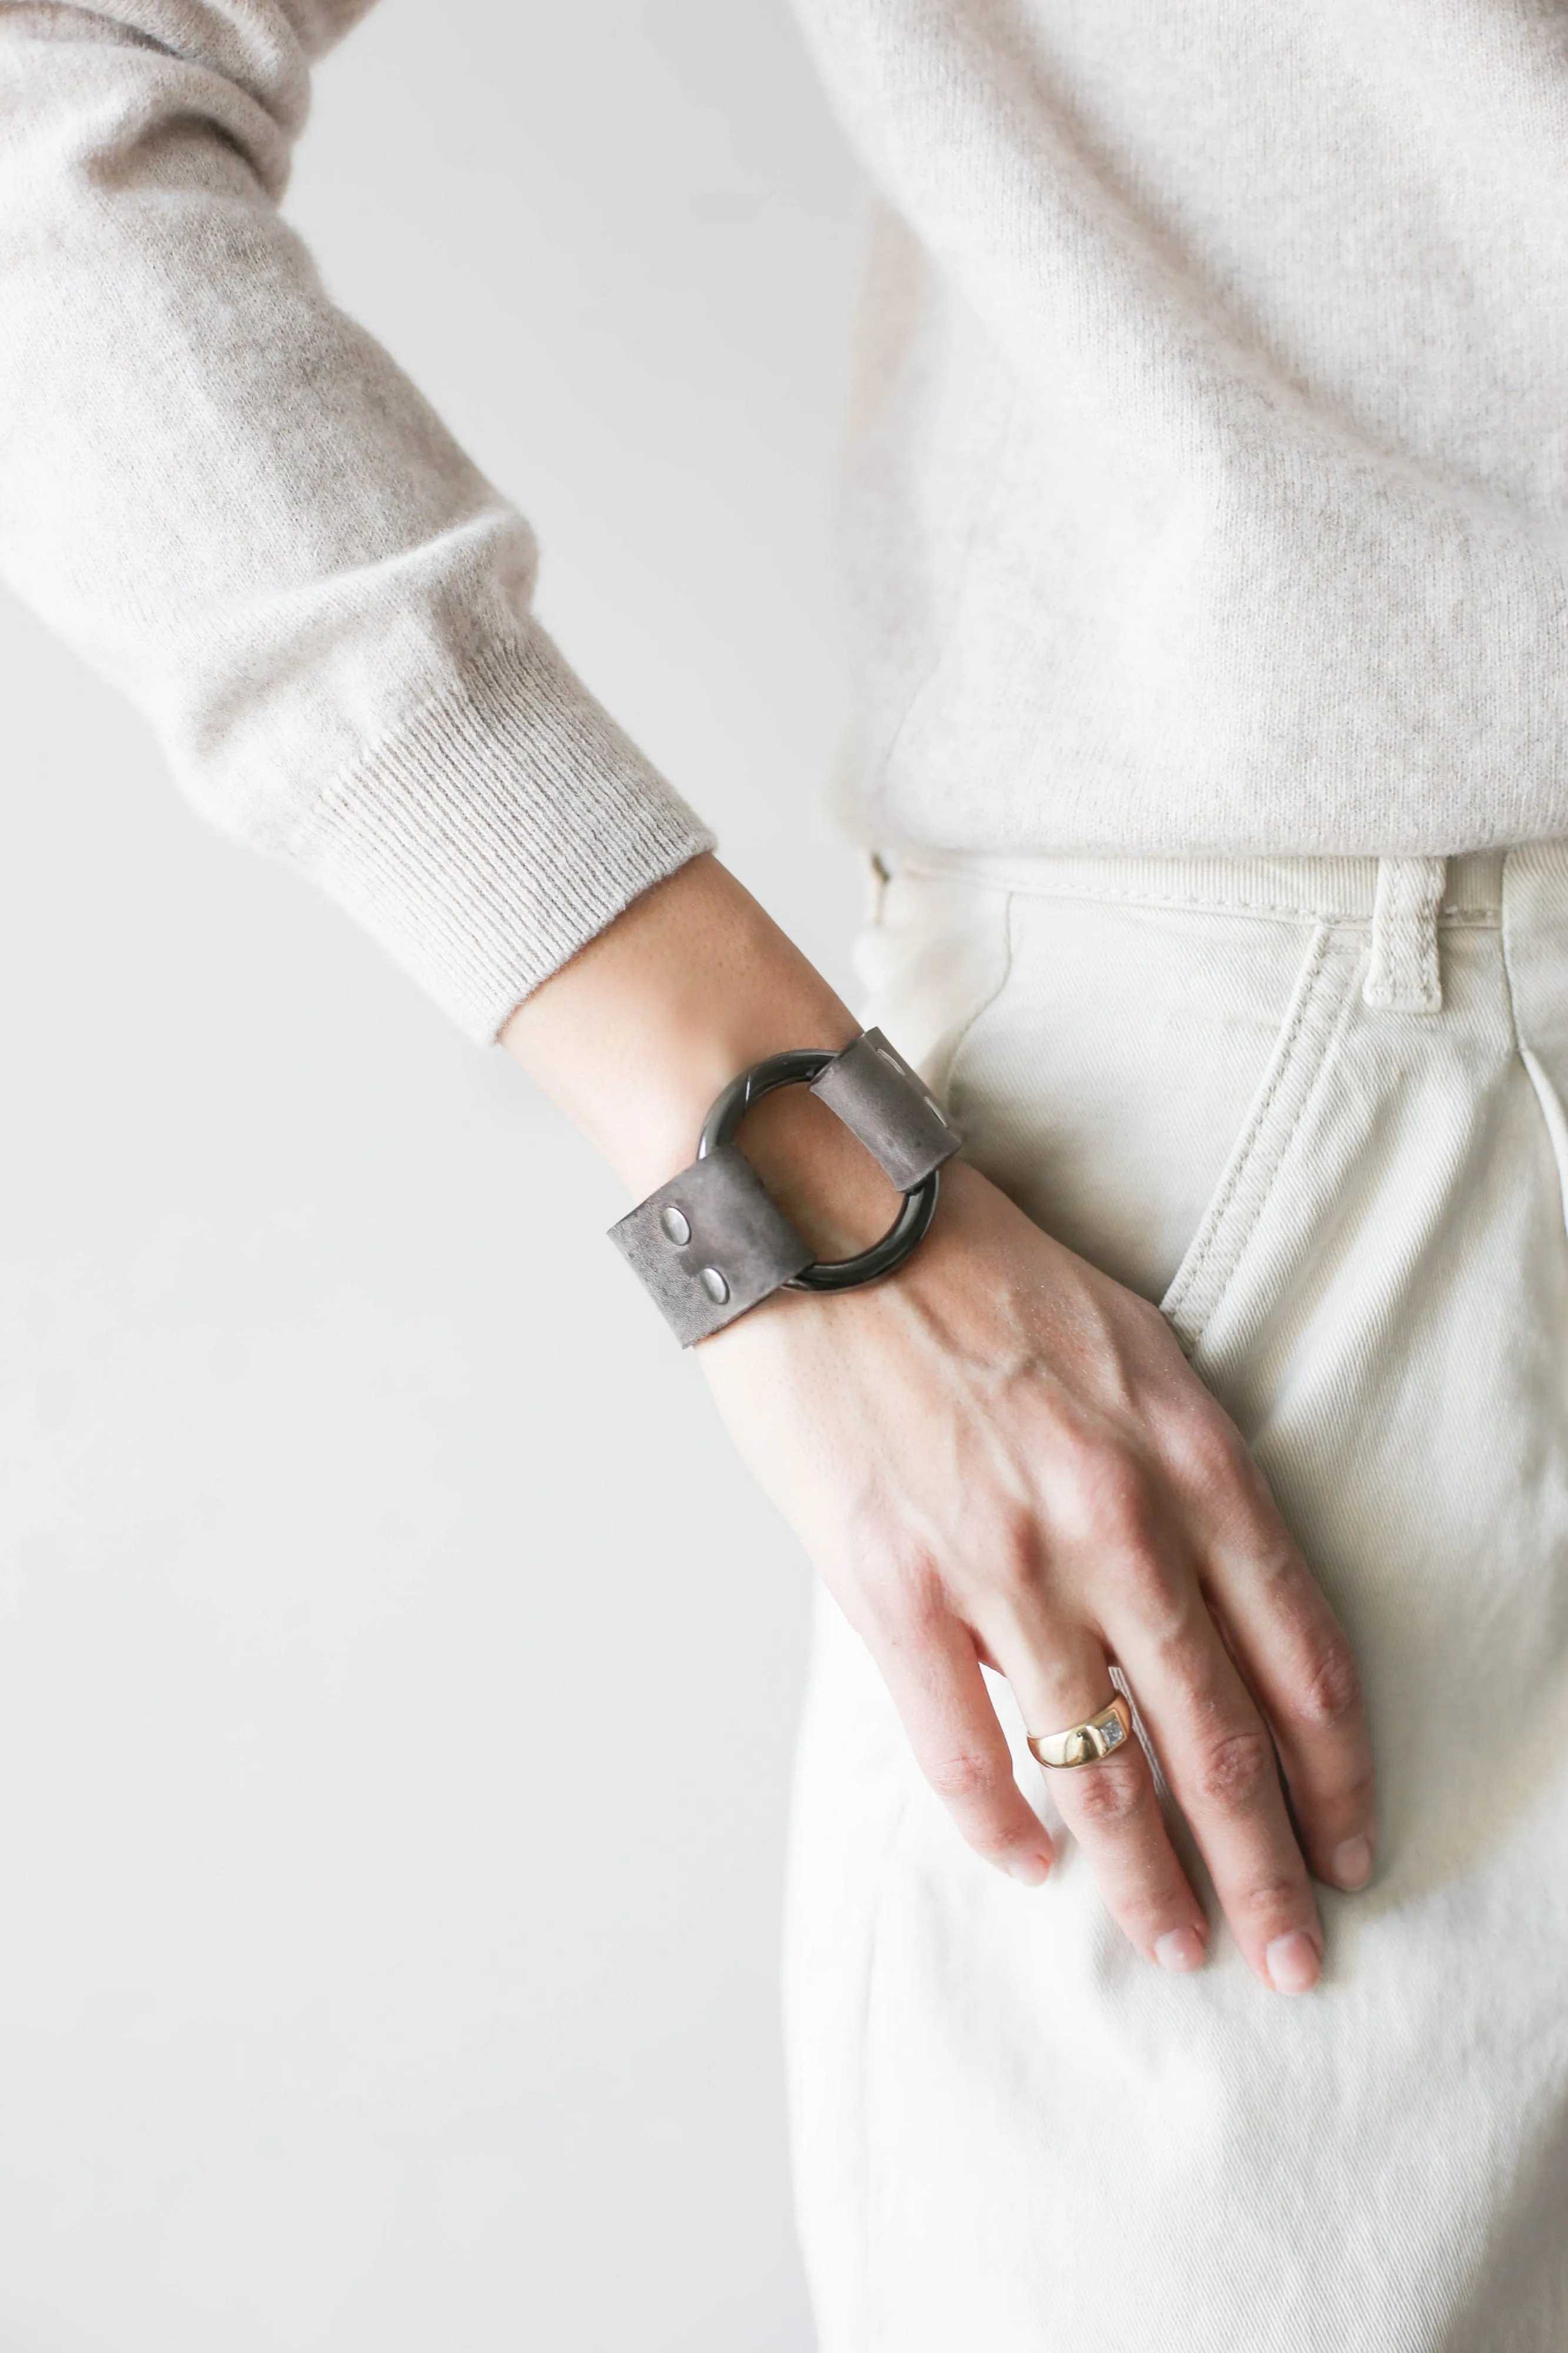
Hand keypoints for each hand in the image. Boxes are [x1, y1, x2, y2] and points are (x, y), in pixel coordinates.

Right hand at [698, 1157, 1375, 1992]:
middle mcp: (1116, 1526)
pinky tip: (1031, 1865)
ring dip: (1147, 1878)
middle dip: (1267, 1865)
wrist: (824, 1218)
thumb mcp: (1131, 1354)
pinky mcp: (895, 1589)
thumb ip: (1179, 1483)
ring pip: (1102, 1772)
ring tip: (1176, 1942)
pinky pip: (965, 1752)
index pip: (1298, 1654)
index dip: (1334, 1773)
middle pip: (1220, 1739)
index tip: (1349, 1849)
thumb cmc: (977, 1276)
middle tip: (1291, 1955)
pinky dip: (1005, 1829)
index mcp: (1190, 1459)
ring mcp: (1004, 1566)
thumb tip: (1188, 1614)